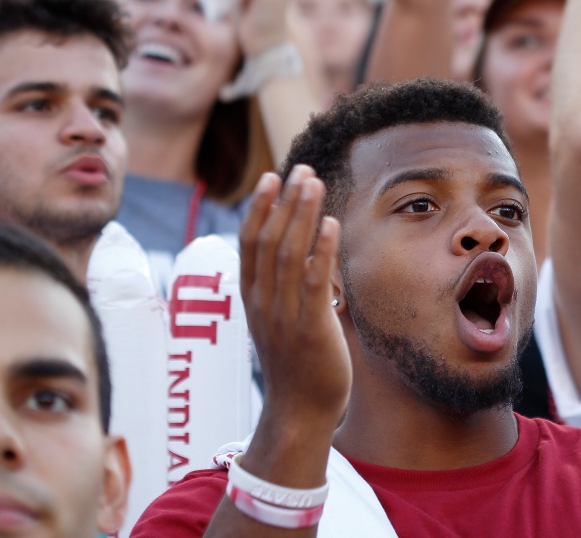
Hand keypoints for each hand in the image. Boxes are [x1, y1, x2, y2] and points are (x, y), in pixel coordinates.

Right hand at [239, 166, 348, 429]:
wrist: (299, 412)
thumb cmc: (296, 365)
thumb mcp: (280, 319)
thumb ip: (284, 288)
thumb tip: (299, 254)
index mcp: (253, 298)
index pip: (249, 243)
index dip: (259, 207)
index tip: (271, 177)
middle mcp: (263, 302)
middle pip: (268, 240)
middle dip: (284, 201)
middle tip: (300, 168)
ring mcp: (284, 315)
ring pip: (288, 254)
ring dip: (302, 214)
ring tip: (314, 182)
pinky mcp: (310, 329)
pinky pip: (313, 282)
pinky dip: (320, 250)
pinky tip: (331, 223)